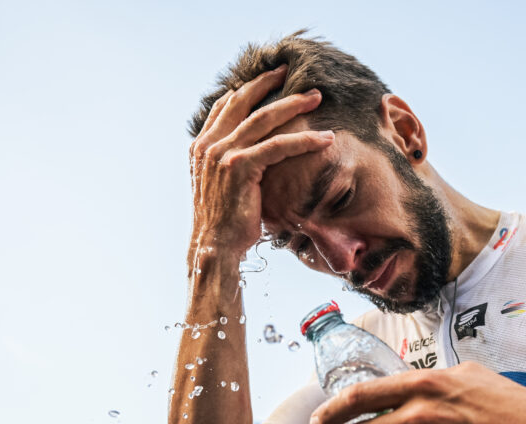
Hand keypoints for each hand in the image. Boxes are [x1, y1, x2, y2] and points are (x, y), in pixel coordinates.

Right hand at [188, 64, 333, 277]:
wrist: (216, 247)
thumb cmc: (226, 222)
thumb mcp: (223, 186)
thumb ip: (230, 164)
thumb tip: (251, 154)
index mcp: (201, 146)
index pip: (226, 106)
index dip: (248, 89)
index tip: (271, 79)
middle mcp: (208, 145)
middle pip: (242, 101)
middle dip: (269, 83)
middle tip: (293, 74)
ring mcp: (222, 154)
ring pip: (264, 119)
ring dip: (293, 105)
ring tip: (316, 98)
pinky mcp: (240, 167)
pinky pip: (278, 146)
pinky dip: (304, 140)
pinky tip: (325, 138)